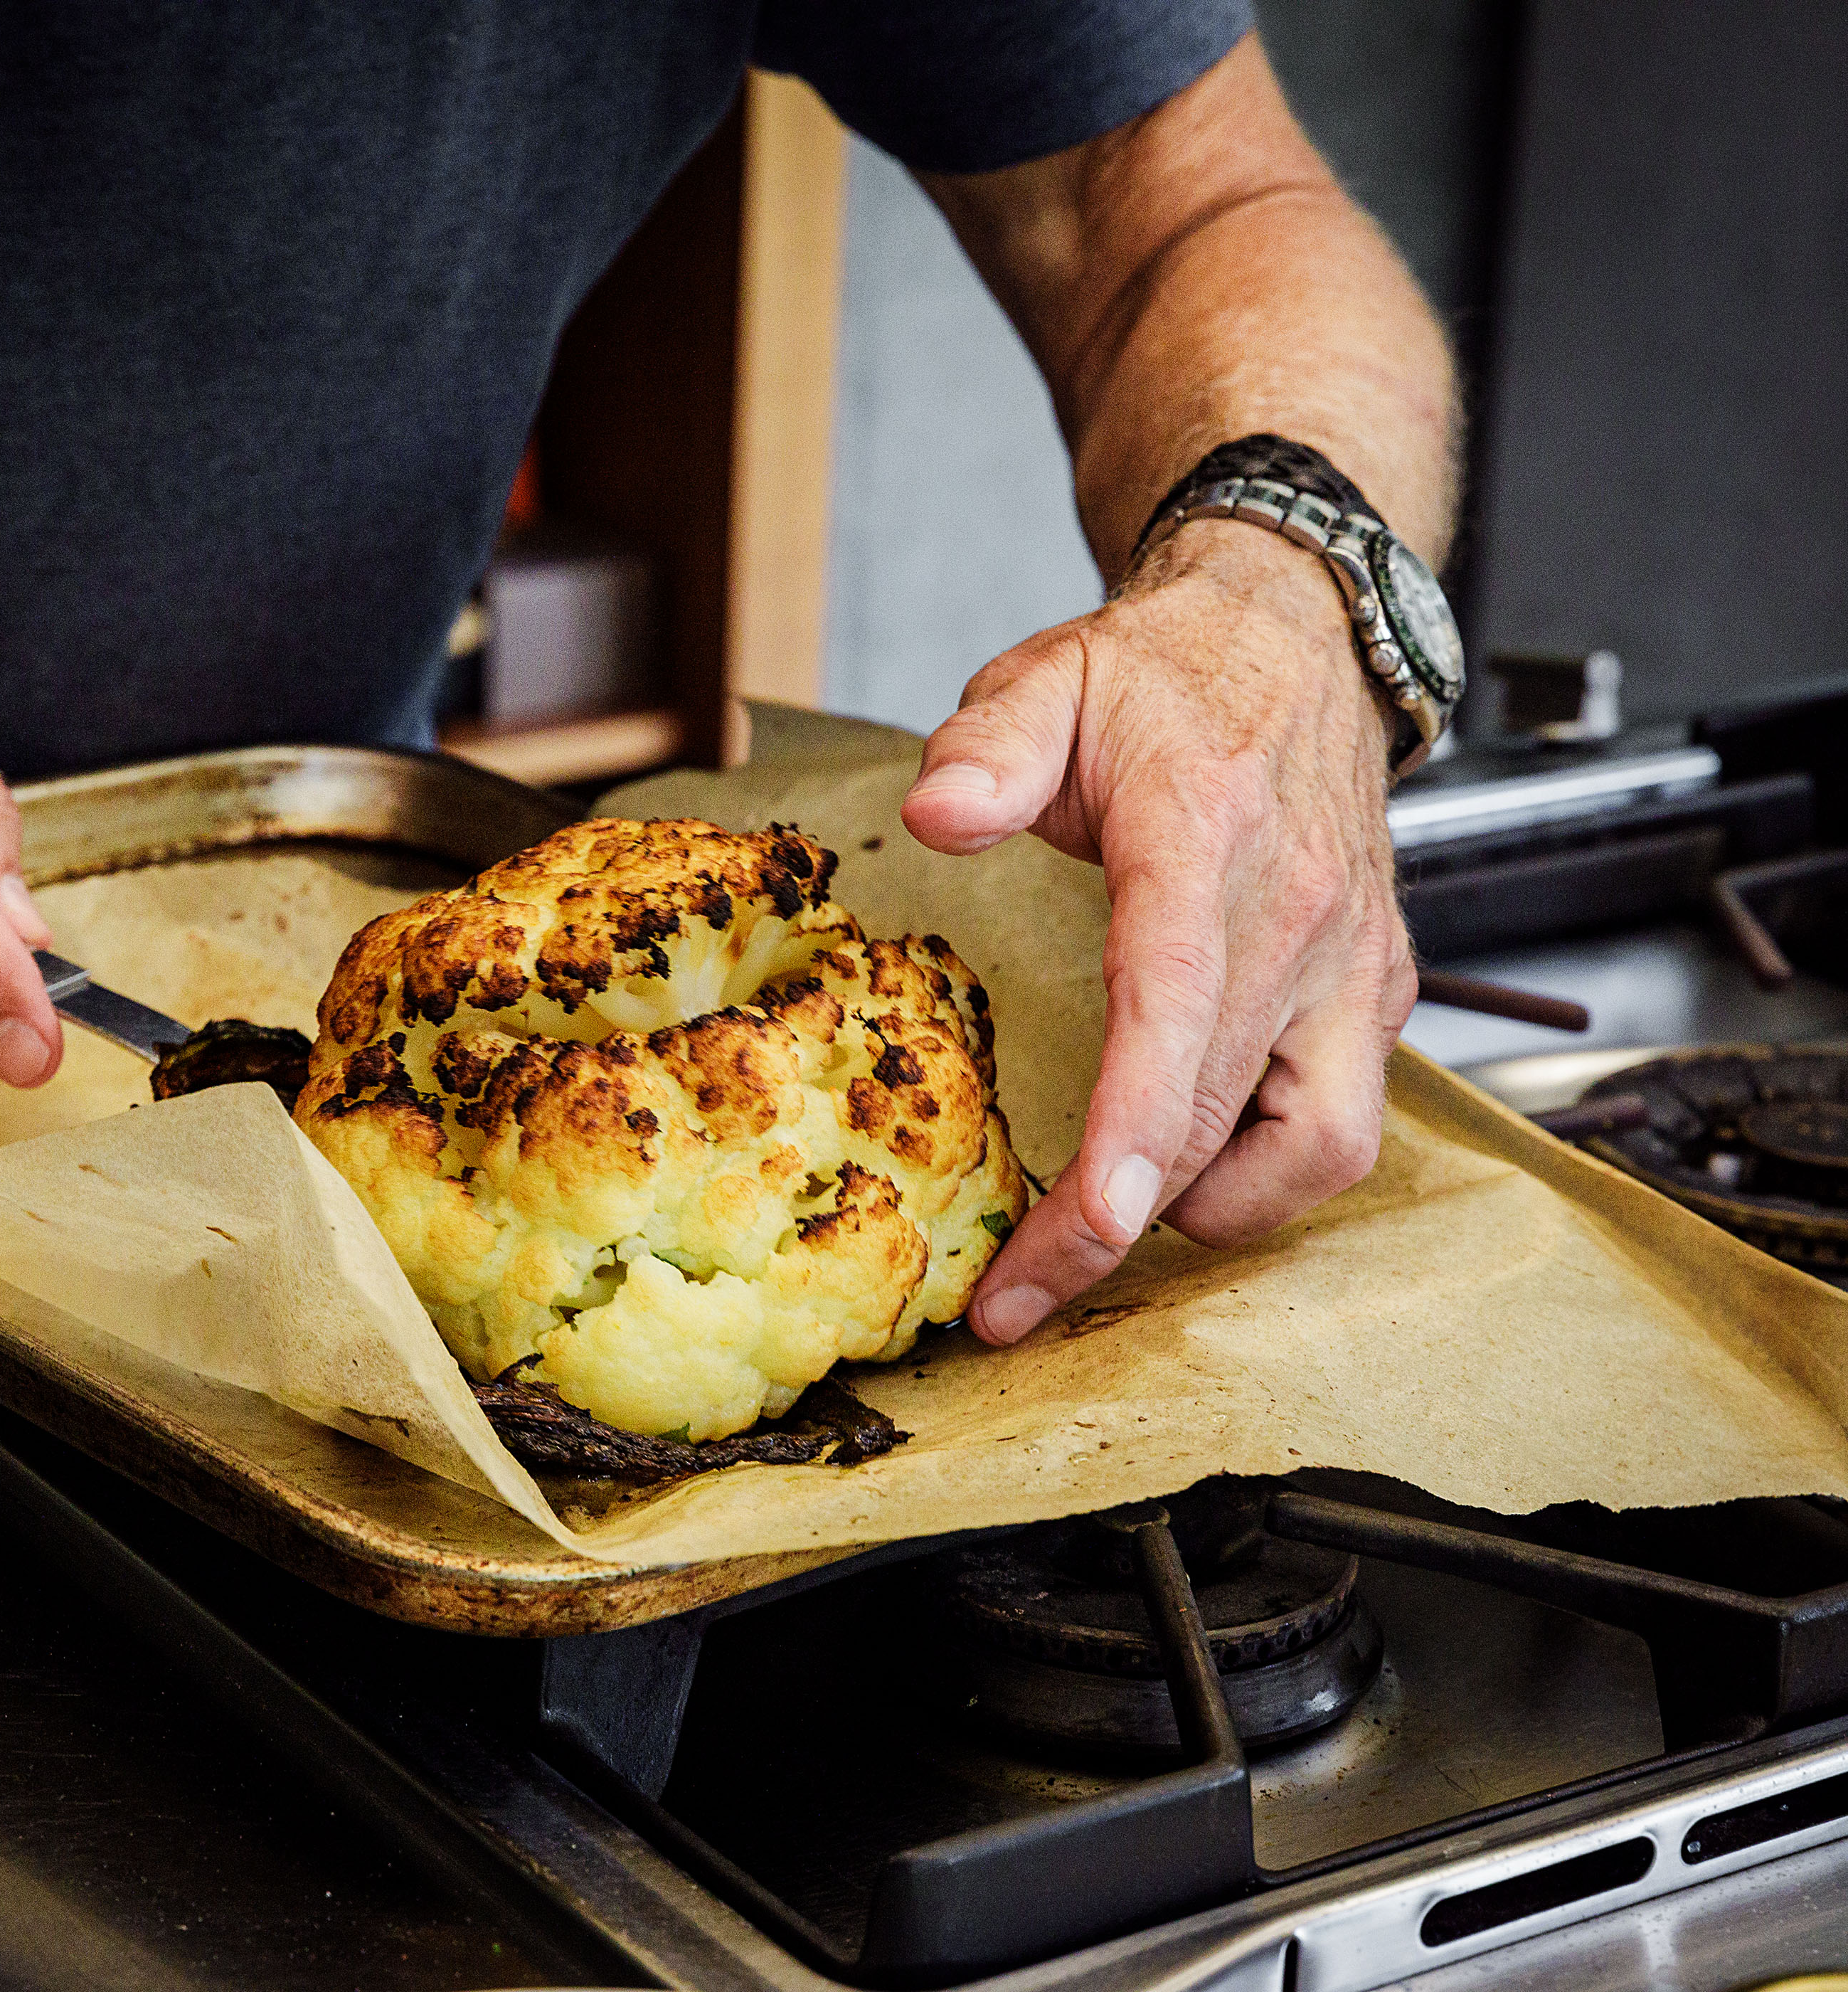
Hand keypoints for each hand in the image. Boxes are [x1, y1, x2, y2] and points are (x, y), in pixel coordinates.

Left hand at [902, 523, 1417, 1341]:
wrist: (1295, 643)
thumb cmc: (1161, 680)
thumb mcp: (1045, 680)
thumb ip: (985, 749)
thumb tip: (939, 817)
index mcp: (1206, 838)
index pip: (1179, 1006)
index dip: (1136, 1131)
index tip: (1085, 1225)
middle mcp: (1298, 917)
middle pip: (1219, 1115)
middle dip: (1114, 1230)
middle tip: (1013, 1301)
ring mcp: (1351, 966)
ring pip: (1315, 1151)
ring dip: (1211, 1211)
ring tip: (1103, 1225)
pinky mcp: (1375, 997)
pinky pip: (1338, 1129)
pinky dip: (1265, 1176)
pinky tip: (1184, 1167)